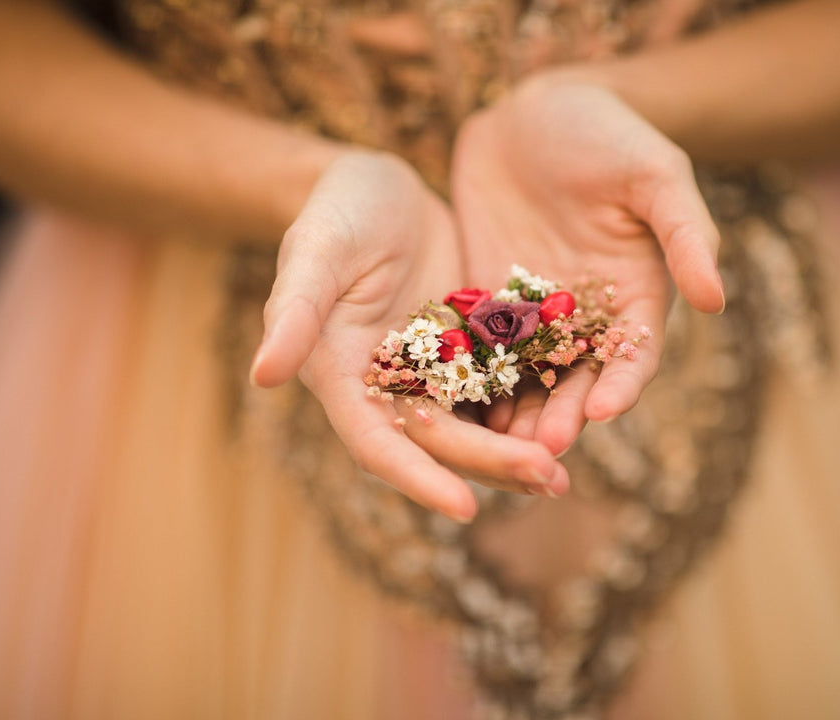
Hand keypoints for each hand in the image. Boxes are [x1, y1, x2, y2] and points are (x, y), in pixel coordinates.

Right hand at [249, 151, 569, 521]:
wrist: (380, 185)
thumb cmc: (334, 214)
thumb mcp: (314, 252)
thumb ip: (294, 312)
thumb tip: (263, 376)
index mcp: (347, 379)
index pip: (379, 445)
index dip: (419, 479)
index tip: (465, 510)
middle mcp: (394, 388)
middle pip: (444, 442)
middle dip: (493, 466)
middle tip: (550, 479)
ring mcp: (439, 370)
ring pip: (481, 423)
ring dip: (520, 450)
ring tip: (565, 472)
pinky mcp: (476, 346)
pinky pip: (508, 382)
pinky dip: (536, 403)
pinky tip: (575, 414)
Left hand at [451, 78, 722, 455]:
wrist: (533, 111)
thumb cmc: (606, 134)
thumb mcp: (654, 174)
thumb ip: (685, 233)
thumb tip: (717, 300)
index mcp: (634, 296)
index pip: (634, 355)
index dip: (622, 385)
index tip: (604, 410)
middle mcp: (585, 317)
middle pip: (576, 381)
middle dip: (561, 416)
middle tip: (542, 448)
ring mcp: (532, 316)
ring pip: (525, 379)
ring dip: (515, 414)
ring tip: (496, 445)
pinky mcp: (485, 305)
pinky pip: (478, 350)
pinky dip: (470, 380)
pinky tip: (450, 403)